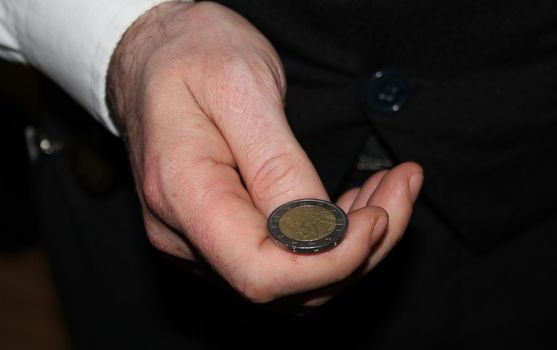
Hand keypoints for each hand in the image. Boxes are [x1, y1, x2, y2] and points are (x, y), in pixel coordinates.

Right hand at [106, 2, 423, 305]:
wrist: (154, 55)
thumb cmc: (190, 56)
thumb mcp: (239, 86)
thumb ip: (275, 163)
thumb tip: (317, 227)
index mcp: (184, 195)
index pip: (262, 274)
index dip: (331, 262)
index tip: (378, 217)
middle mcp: (186, 236)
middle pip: (288, 286)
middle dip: (361, 248)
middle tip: (402, 186)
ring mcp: (202, 243)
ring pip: (296, 282)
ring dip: (356, 245)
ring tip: (392, 188)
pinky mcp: (221, 237)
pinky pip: (286, 261)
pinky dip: (334, 241)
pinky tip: (359, 202)